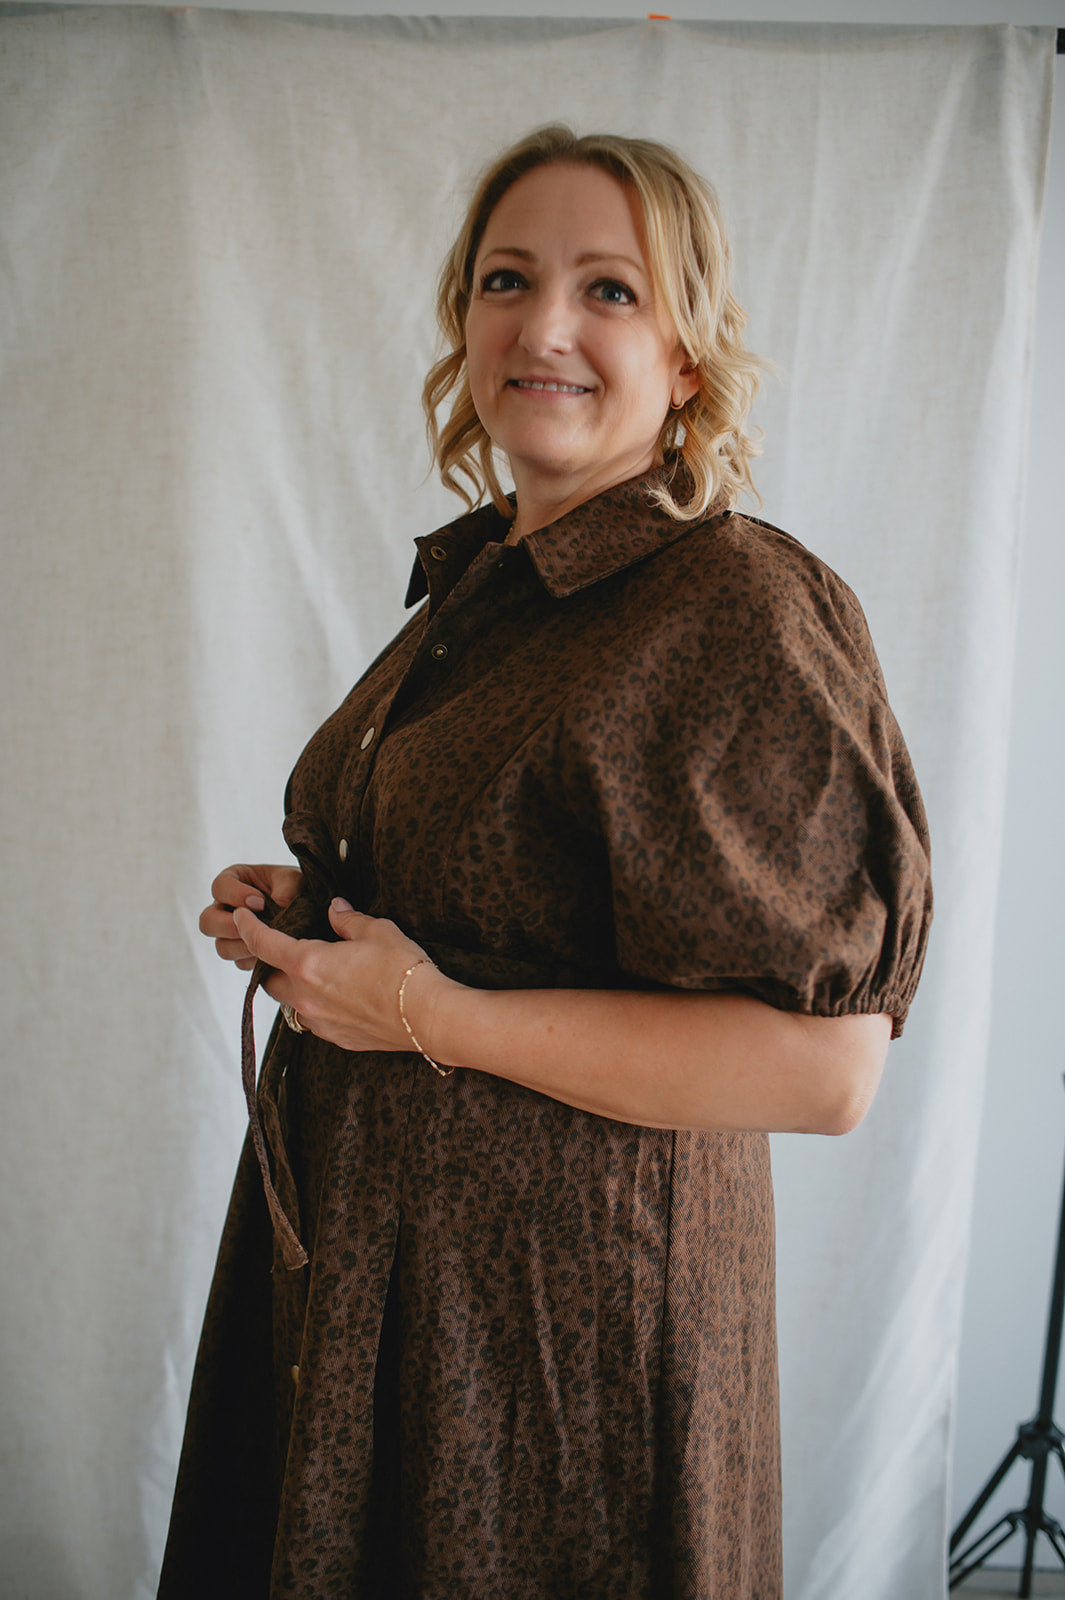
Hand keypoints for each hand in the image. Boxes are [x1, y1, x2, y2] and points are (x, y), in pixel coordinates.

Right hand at [200, 862, 304, 970]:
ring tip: (267, 942)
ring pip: (222, 947)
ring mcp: (233, 934)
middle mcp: (227, 909)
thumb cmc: (298, 888)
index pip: (219, 887)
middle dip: (228, 926)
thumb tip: (278, 903)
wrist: (312, 910)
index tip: (260, 902)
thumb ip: (286, 887)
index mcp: (235, 882)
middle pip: (207, 921)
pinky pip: (240, 962)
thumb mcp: (295, 880)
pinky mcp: (246, 954)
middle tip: (254, 926)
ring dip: (242, 946)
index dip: (234, 895)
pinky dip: (255, 960)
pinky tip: (272, 953)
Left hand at [231, 898, 449, 1053]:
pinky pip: (313, 1020)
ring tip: (318, 974)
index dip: (248, 928)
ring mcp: (319, 1021)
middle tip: (288, 949)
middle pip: (269, 980)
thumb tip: (335, 909)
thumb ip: (348, 920)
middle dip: (271, 965)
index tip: (240, 917)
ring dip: (294, 988)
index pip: (263, 944)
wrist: (427, 1017)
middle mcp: (305, 996)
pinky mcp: (335, 1038)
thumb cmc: (403, 970)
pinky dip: (315, 1007)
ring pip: (289, 1003)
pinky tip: (339, 997)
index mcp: (309, 964)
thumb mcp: (377, 931)